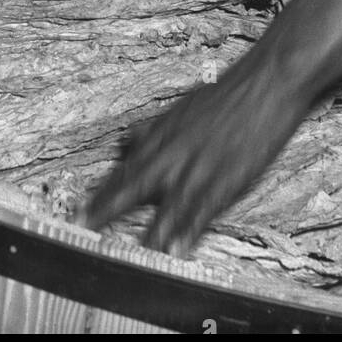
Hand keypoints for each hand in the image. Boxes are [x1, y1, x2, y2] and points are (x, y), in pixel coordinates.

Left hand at [84, 57, 307, 257]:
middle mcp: (174, 150)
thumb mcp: (181, 108)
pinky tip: (176, 251)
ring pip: (166, 203)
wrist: (264, 84)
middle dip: (106, 208)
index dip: (101, 193)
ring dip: (147, 231)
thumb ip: (152, 130)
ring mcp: (199, 165)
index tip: (77, 213)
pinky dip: (189, 230)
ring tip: (128, 258)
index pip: (125, 169)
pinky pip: (203, 208)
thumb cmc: (224, 96)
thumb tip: (126, 142)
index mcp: (162, 134)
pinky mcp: (226, 176)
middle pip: (134, 184)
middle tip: (81, 227)